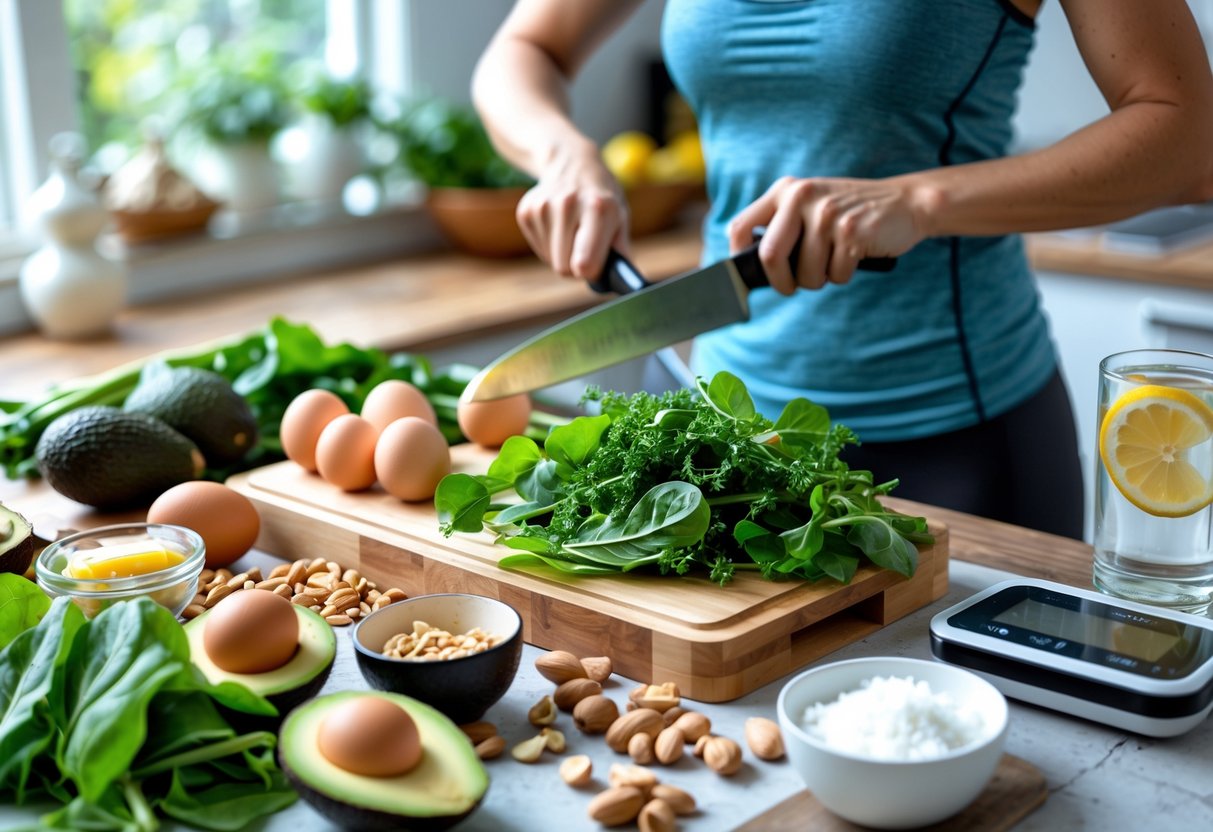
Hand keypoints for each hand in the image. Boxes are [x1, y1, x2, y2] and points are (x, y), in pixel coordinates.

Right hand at [515, 145, 629, 279]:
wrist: (571, 163)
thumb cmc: (601, 198)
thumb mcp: (620, 217)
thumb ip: (620, 250)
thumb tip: (620, 280)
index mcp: (597, 208)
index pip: (584, 263)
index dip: (590, 272)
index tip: (595, 266)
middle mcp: (568, 205)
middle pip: (564, 268)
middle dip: (576, 267)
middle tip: (585, 247)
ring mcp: (543, 207)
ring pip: (551, 261)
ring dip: (563, 254)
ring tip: (572, 231)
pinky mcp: (526, 211)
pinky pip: (539, 249)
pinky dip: (550, 245)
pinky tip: (558, 225)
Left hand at [727, 176, 927, 293]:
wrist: (905, 202)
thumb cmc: (851, 212)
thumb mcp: (812, 205)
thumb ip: (784, 225)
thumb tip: (753, 268)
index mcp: (786, 190)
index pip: (740, 226)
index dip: (738, 256)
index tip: (749, 272)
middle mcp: (802, 196)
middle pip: (769, 256)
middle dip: (781, 282)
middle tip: (792, 286)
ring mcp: (826, 214)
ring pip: (806, 273)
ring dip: (819, 280)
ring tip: (834, 262)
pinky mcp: (851, 232)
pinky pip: (836, 275)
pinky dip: (844, 276)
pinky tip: (855, 256)